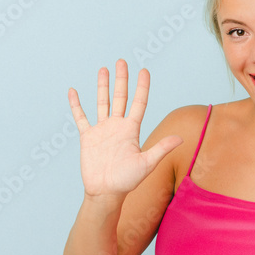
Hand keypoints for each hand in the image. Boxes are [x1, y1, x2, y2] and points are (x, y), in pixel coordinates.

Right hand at [67, 58, 181, 197]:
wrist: (106, 192)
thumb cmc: (127, 181)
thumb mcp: (146, 164)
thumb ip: (161, 149)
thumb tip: (180, 138)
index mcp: (132, 130)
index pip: (139, 103)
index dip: (142, 87)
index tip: (144, 70)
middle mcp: (118, 126)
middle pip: (120, 97)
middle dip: (122, 79)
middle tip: (122, 61)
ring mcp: (102, 130)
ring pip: (102, 102)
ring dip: (102, 86)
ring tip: (103, 69)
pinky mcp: (88, 137)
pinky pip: (81, 117)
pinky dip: (76, 105)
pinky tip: (73, 91)